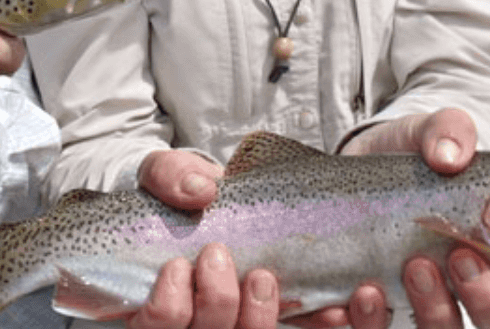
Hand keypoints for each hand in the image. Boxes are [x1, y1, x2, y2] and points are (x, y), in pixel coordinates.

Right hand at [129, 150, 378, 328]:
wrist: (218, 195)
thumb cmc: (182, 193)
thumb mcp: (165, 175)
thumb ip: (170, 177)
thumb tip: (200, 191)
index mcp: (158, 294)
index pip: (154, 326)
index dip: (166, 309)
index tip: (177, 266)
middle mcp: (196, 316)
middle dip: (215, 303)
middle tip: (218, 257)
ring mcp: (238, 318)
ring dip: (259, 316)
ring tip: (263, 276)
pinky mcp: (277, 311)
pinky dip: (317, 321)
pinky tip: (335, 308)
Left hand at [342, 109, 489, 327]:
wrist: (362, 161)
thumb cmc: (415, 156)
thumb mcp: (433, 132)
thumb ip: (450, 132)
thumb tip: (450, 155)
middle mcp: (469, 285)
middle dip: (487, 300)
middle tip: (462, 256)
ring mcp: (423, 299)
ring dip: (434, 311)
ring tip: (413, 266)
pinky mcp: (376, 302)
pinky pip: (375, 328)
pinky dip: (368, 320)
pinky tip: (360, 295)